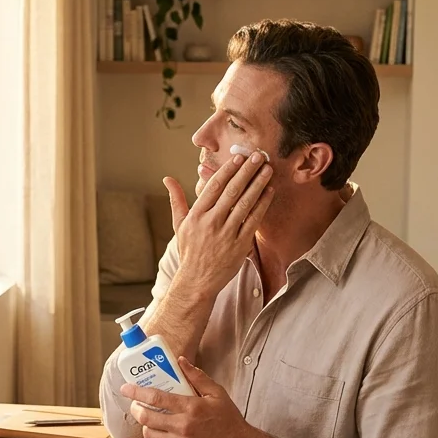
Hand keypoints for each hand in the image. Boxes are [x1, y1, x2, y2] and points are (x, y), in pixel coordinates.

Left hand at [120, 357, 264, 437]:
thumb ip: (197, 377)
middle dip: (136, 409)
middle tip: (136, 404)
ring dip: (146, 424)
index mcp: (191, 407)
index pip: (156, 397)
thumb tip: (180, 361)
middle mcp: (183, 426)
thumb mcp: (217, 394)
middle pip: (147, 416)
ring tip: (150, 418)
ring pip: (150, 433)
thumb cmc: (229, 420)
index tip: (126, 388)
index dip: (136, 391)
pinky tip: (163, 432)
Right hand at [164, 152, 275, 301]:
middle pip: (232, 191)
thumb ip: (177, 200)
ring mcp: (227, 234)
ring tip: (267, 169)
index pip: (213, 187)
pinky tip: (269, 191)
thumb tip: (167, 179)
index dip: (227, 170)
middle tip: (259, 156)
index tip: (238, 157)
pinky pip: (254, 220)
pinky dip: (262, 204)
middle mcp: (211, 223)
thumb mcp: (179, 225)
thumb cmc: (189, 252)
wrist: (197, 282)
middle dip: (246, 171)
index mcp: (196, 215)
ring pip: (245, 203)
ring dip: (258, 184)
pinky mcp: (240, 245)